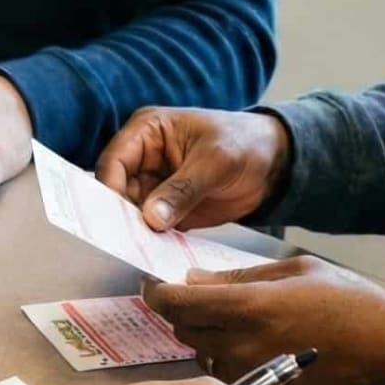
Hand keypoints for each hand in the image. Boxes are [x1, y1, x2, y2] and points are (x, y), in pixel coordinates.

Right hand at [97, 107, 290, 231]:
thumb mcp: (215, 161)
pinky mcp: (166, 210)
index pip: (113, 162)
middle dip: (120, 215)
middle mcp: (143, 158)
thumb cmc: (245, 143)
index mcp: (146, 131)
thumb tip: (150, 217)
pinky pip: (151, 228)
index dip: (110, 189)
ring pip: (130, 213)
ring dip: (136, 232)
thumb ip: (182, 189)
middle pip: (116, 191)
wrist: (274, 165)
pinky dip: (153, 241)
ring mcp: (153, 186)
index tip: (115, 218)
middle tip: (127, 240)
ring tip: (142, 249)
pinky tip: (157, 253)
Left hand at [141, 257, 384, 384]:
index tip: (156, 286)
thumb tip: (192, 280)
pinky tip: (259, 354)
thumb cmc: (356, 306)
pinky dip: (233, 367)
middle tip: (201, 301)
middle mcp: (242, 348)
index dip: (158, 292)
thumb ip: (238, 278)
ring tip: (241, 328)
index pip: (175, 302)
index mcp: (248, 308)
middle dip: (186, 314)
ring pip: (205, 357)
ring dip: (210, 342)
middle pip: (183, 330)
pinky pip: (230, 383)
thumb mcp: (299, 271)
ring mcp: (252, 381)